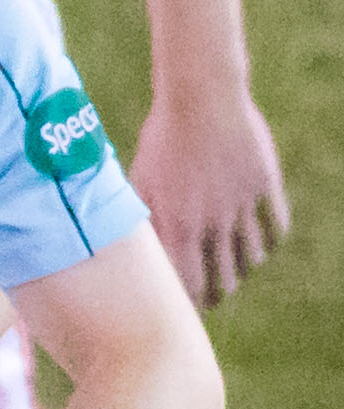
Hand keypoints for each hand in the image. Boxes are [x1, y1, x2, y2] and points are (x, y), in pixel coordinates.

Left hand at [128, 80, 288, 306]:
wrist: (201, 99)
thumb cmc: (161, 137)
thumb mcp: (138, 179)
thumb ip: (140, 215)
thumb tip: (133, 242)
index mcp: (178, 225)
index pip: (185, 281)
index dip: (186, 301)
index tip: (183, 310)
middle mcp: (214, 222)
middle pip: (223, 275)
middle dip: (216, 291)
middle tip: (212, 298)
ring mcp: (243, 205)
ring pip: (251, 256)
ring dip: (242, 269)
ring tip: (236, 274)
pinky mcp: (266, 186)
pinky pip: (276, 226)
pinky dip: (270, 240)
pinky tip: (262, 245)